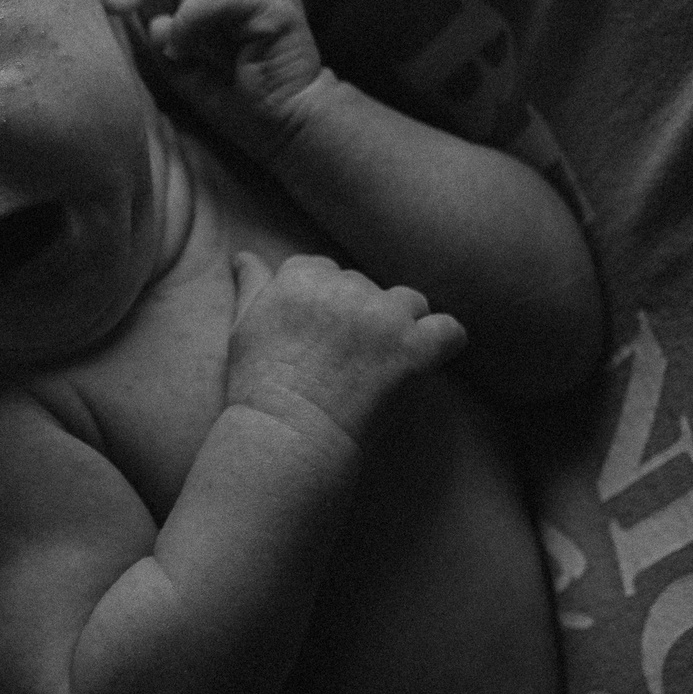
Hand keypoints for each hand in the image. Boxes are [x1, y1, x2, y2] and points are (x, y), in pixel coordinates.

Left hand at [149, 0, 332, 162]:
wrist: (290, 127)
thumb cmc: (251, 108)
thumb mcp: (197, 78)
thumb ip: (173, 50)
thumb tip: (155, 23)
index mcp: (249, 0)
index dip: (184, 20)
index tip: (189, 57)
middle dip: (189, 20)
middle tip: (207, 60)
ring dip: (193, 24)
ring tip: (214, 60)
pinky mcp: (276, 3)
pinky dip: (196, 20)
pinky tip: (206, 52)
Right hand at [227, 251, 465, 449]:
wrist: (284, 438)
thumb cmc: (258, 389)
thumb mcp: (243, 327)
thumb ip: (252, 285)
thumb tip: (245, 255)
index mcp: (300, 278)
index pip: (322, 269)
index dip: (324, 302)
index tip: (318, 334)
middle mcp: (343, 288)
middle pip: (364, 286)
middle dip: (359, 314)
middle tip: (345, 358)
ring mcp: (381, 317)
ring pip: (408, 302)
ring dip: (401, 323)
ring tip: (385, 359)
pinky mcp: (411, 350)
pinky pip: (449, 331)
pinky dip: (444, 343)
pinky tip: (431, 358)